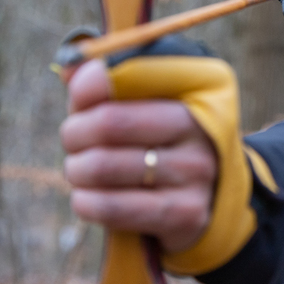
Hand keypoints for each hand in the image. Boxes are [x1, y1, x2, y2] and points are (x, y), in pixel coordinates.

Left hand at [60, 59, 217, 252]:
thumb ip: (111, 82)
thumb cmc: (164, 139)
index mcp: (199, 86)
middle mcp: (202, 125)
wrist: (213, 197)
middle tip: (73, 141)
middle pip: (110, 122)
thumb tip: (70, 69)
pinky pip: (113, 207)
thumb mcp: (151, 102)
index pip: (134, 74)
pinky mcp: (186, 213)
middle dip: (74, 132)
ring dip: (76, 170)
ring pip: (104, 166)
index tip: (78, 99)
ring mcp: (197, 171)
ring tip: (79, 170)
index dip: (91, 85)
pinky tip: (85, 198)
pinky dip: (85, 202)